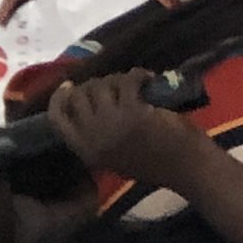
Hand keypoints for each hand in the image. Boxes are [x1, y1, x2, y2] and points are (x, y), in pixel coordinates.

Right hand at [48, 70, 211, 190]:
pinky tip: (148, 79)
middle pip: (78, 97)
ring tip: (135, 84)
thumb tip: (91, 100)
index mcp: (86, 151)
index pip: (57, 120)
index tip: (68, 85)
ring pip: (101, 86)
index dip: (59, 98)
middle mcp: (92, 138)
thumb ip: (98, 134)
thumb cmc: (156, 162)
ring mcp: (111, 125)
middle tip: (116, 84)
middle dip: (96, 84)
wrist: (185, 167)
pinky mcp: (133, 113)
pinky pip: (127, 81)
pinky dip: (138, 75)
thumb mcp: (115, 155)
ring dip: (118, 79)